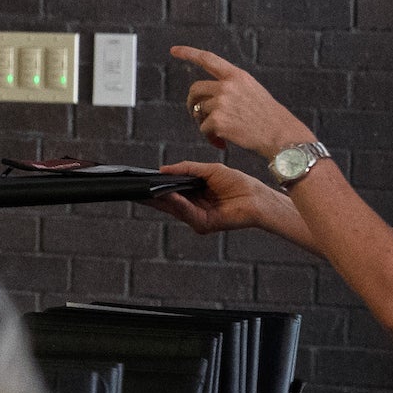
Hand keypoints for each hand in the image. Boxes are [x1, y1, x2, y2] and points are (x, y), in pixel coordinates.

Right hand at [152, 161, 283, 236]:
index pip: (169, 191)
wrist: (256, 197)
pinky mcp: (204, 224)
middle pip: (167, 203)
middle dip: (151, 197)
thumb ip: (186, 169)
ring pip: (175, 209)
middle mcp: (193, 207)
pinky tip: (171, 196)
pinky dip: (178, 204)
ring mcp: (197, 217)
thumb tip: (163, 169)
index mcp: (193, 194)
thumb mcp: (208, 170)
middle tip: (136, 191)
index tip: (141, 182)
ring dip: (162, 200)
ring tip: (151, 191)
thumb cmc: (237, 182)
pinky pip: (187, 213)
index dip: (155, 187)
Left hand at [174, 46, 309, 157]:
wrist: (281, 136)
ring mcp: (221, 103)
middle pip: (195, 89)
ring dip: (205, 125)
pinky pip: (203, 129)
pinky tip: (222, 143)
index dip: (189, 53)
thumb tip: (206, 98)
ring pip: (199, 112)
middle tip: (195, 116)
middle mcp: (227, 86)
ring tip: (220, 135)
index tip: (174, 50)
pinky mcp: (217, 121)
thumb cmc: (268, 118)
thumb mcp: (253, 91)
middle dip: (191, 103)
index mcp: (237, 76)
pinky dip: (210, 138)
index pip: (208, 59)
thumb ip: (231, 88)